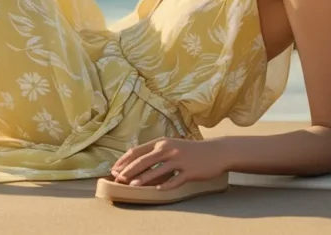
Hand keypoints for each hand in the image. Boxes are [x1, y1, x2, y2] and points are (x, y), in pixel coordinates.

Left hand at [110, 137, 227, 190]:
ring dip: (144, 179)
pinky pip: (176, 179)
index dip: (124, 160)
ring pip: (158, 170)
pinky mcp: (190, 171)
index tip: (114, 169)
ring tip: (132, 186)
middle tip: (118, 178)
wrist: (216, 152)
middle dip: (129, 170)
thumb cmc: (190, 150)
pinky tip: (158, 190)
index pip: (138, 150)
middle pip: (144, 160)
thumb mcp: (172, 146)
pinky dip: (166, 185)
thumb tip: (135, 162)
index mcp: (162, 142)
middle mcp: (169, 149)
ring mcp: (180, 160)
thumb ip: (155, 152)